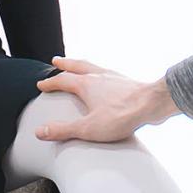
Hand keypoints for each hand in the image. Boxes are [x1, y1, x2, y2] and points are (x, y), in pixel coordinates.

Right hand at [32, 57, 179, 142]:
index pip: (62, 80)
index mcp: (86, 84)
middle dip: (65, 64)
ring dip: (83, 65)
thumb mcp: (88, 128)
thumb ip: (63, 130)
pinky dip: (101, 73)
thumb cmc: (122, 116)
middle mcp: (99, 76)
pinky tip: (106, 79)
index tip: (41, 84)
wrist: (152, 104)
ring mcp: (114, 77)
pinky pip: (109, 74)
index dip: (50, 83)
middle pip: (77, 66)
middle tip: (56, 60)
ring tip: (80, 66)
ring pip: (94, 67)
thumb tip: (40, 132)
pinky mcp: (127, 82)